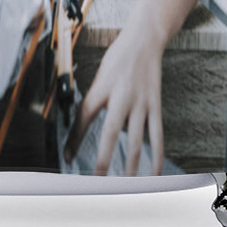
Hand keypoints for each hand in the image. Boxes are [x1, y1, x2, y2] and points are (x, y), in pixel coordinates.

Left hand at [63, 15, 164, 175]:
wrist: (145, 39)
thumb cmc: (119, 56)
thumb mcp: (100, 74)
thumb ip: (95, 99)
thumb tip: (84, 125)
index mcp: (102, 86)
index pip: (84, 117)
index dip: (75, 139)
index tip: (68, 158)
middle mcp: (121, 96)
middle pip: (110, 133)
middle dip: (103, 161)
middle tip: (96, 184)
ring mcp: (141, 102)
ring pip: (136, 141)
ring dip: (131, 167)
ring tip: (126, 188)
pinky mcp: (155, 105)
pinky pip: (157, 136)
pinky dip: (157, 157)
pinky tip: (155, 174)